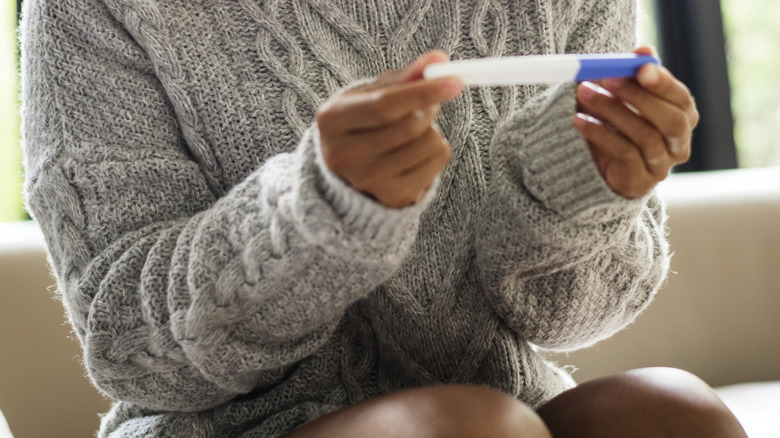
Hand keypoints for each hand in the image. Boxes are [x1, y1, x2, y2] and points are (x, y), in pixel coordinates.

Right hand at [316, 51, 462, 207]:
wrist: (349, 170)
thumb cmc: (362, 122)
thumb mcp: (371, 93)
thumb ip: (404, 77)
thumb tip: (439, 60)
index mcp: (331, 120)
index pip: (384, 106)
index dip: (422, 92)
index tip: (454, 81)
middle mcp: (343, 155)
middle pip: (409, 126)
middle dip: (429, 107)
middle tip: (428, 102)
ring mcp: (366, 180)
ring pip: (428, 143)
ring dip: (432, 129)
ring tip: (414, 130)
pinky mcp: (391, 197)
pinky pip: (437, 163)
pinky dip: (436, 150)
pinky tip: (417, 151)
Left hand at [573, 47, 698, 198]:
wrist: (592, 167)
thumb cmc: (612, 124)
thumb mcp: (623, 97)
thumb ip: (634, 75)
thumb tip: (643, 51)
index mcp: (682, 118)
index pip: (681, 99)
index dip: (663, 83)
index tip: (640, 66)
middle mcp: (678, 144)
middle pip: (670, 120)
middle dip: (638, 96)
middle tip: (607, 78)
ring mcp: (661, 166)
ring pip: (645, 136)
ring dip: (612, 111)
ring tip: (584, 94)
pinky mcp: (639, 182)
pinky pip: (624, 154)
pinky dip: (600, 134)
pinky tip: (579, 121)